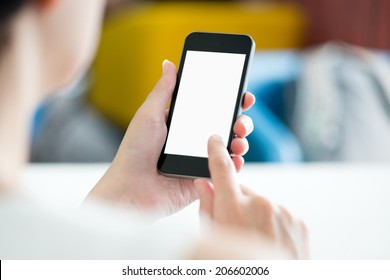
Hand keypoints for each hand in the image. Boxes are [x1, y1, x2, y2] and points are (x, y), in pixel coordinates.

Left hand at [87, 60, 254, 216]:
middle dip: (240, 121)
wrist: (131, 188)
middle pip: (224, 126)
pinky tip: (236, 158)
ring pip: (228, 147)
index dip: (228, 101)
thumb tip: (169, 63)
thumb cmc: (135, 151)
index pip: (210, 108)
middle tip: (241, 121)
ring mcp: (198, 159)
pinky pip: (224, 170)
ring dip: (240, 141)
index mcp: (181, 123)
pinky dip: (234, 164)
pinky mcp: (202, 178)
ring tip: (239, 140)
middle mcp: (192, 140)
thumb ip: (163, 90)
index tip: (242, 95)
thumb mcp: (148, 114)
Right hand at [194, 135, 308, 258]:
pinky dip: (273, 223)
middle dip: (237, 203)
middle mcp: (261, 204)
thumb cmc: (236, 265)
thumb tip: (202, 184)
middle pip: (243, 191)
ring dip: (257, 215)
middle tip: (235, 226)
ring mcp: (283, 211)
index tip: (215, 139)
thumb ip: (207, 208)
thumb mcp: (213, 239)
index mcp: (234, 208)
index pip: (222, 170)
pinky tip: (271, 242)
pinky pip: (279, 213)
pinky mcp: (298, 219)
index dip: (216, 152)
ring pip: (263, 204)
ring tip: (256, 240)